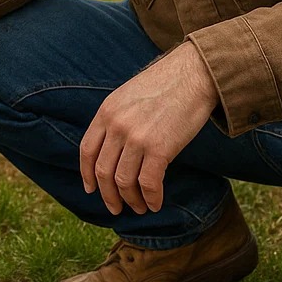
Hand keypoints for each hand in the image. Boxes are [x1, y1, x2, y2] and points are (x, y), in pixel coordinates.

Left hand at [79, 42, 218, 215]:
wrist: (194, 73)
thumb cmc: (167, 83)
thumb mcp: (129, 95)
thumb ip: (117, 118)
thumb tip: (114, 147)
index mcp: (106, 112)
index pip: (87, 151)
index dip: (87, 174)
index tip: (91, 189)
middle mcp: (117, 126)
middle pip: (103, 171)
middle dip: (108, 195)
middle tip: (116, 208)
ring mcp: (137, 138)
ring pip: (124, 182)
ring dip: (131, 200)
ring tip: (139, 208)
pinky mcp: (160, 148)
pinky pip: (149, 183)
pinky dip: (151, 198)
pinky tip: (156, 204)